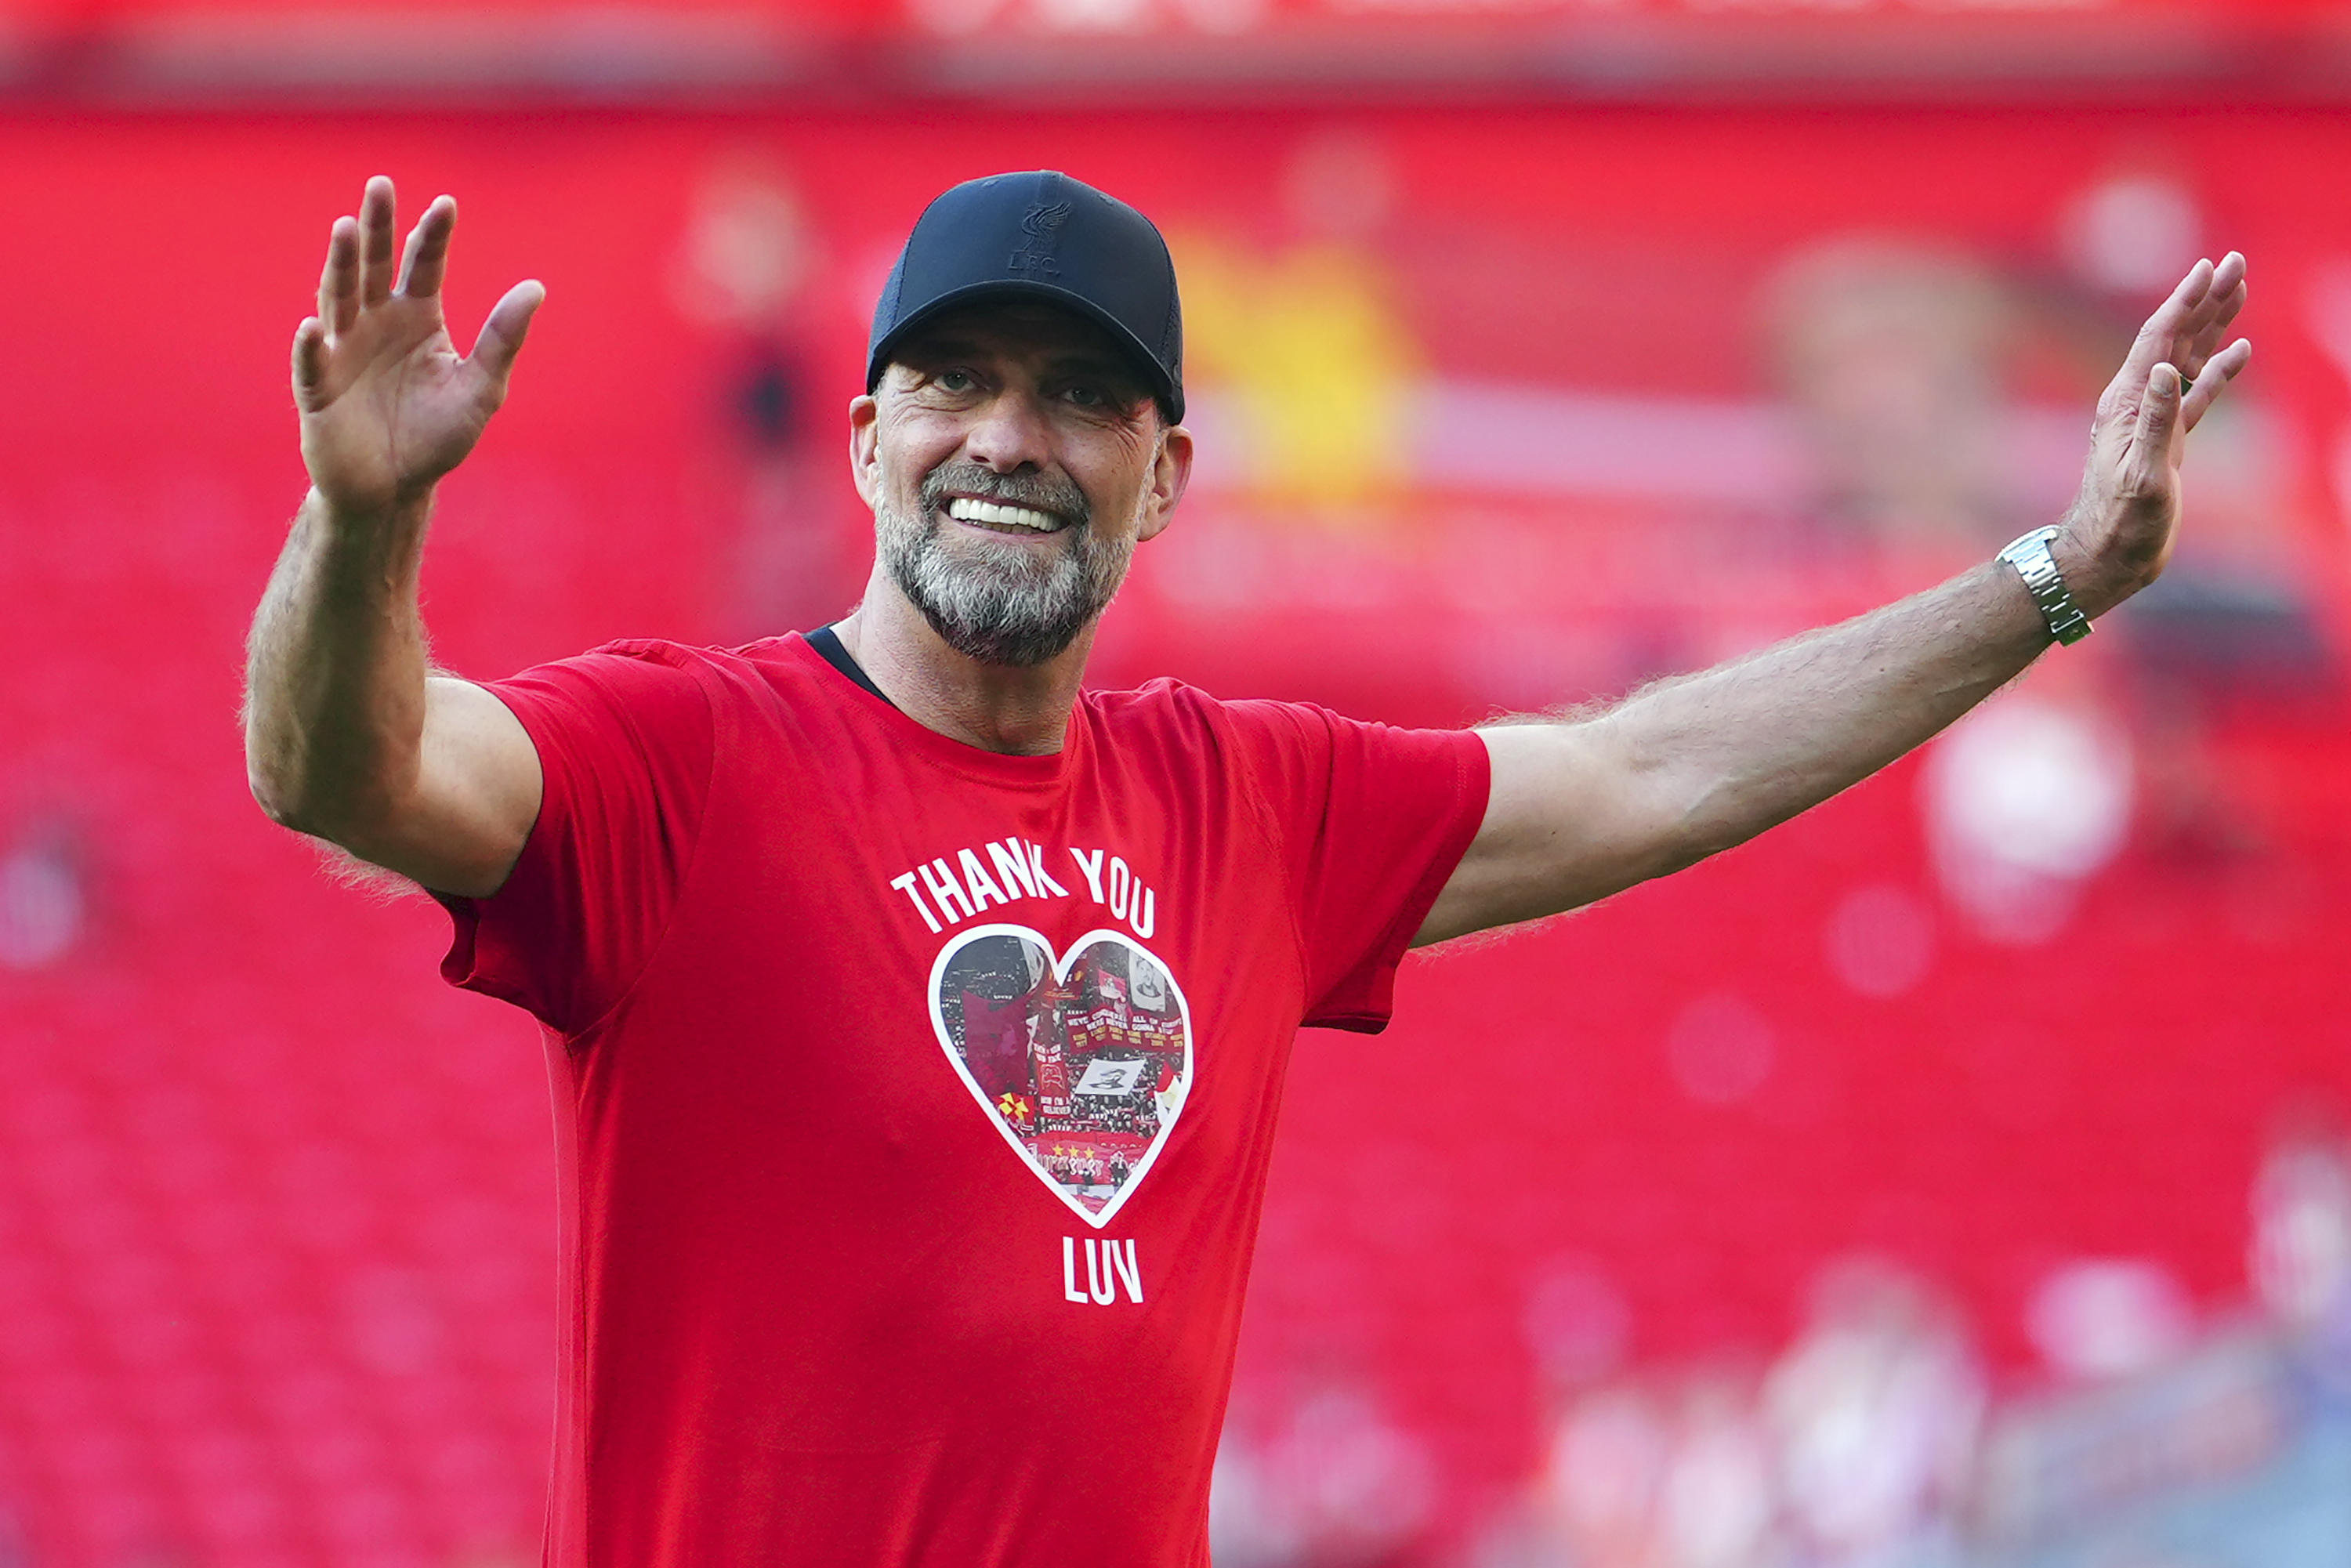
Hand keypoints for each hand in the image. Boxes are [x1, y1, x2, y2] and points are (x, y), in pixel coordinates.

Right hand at [293, 176, 543, 517]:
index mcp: (417, 319)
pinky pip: (312, 365)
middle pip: (375, 266)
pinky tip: (312, 328)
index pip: (425, 266)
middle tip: (381, 185)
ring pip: (339, 299)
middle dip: (378, 227)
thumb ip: (503, 340)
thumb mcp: (481, 389)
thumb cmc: (437, 437)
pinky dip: (311, 347)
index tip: (447, 204)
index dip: (434, 236)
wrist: (395, 488)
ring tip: (347, 228)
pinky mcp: (318, 390)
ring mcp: (342, 351)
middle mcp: (375, 323)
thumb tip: (536, 287)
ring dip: (342, 265)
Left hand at [2061, 252, 2250, 612]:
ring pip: (2188, 358)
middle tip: (2236, 262)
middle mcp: (2136, 402)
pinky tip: (2240, 350)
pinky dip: (2219, 370)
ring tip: (2240, 289)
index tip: (2208, 267)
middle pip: (2175, 337)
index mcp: (2127, 403)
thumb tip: (2163, 370)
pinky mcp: (2169, 440)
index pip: (2158, 339)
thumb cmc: (2120, 523)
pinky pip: (2198, 393)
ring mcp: (2153, 419)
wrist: (2107, 557)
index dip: (2184, 301)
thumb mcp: (2143, 475)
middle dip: (2205, 299)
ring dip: (2214, 324)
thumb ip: (2157, 423)